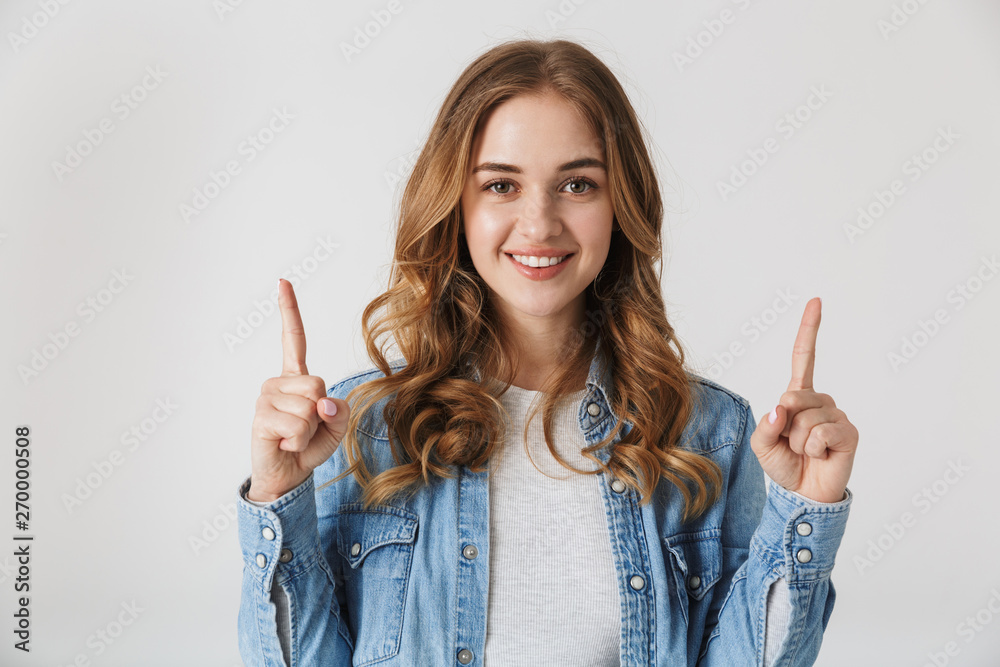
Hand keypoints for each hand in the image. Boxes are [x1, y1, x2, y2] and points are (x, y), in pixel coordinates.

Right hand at [246, 279, 350, 502]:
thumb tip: (323, 402)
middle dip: (321, 412)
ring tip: (295, 437)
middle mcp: (277, 383)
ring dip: (311, 429)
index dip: (289, 310)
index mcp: (296, 378)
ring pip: (309, 406)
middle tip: (307, 428)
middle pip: (317, 383)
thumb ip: (339, 410)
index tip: (283, 282)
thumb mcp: (336, 426)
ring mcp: (266, 398)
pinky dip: (299, 440)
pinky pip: (297, 424)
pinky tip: (286, 443)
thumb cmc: (310, 446)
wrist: (287, 475)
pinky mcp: (261, 418)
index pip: (293, 339)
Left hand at [749, 297, 857, 502]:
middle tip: (792, 443)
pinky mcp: (849, 432)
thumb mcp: (762, 444)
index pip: (804, 357)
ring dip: (798, 441)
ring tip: (806, 452)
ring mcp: (837, 415)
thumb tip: (781, 409)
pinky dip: (814, 449)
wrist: (803, 494)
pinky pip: (821, 434)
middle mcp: (820, 401)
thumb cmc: (784, 464)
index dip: (809, 329)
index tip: (816, 301)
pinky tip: (821, 456)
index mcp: (798, 396)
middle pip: (793, 397)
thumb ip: (765, 426)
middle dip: (785, 426)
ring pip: (806, 419)